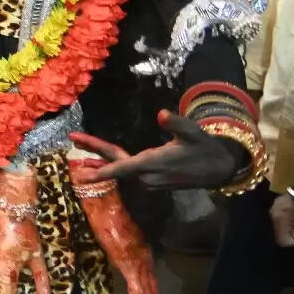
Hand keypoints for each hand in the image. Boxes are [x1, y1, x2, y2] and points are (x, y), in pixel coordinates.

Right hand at [68, 161, 157, 293]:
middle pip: (148, 277)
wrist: (102, 197)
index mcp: (136, 241)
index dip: (149, 282)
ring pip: (144, 282)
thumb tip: (116, 238)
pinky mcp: (126, 257)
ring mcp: (134, 253)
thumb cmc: (104, 205)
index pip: (146, 266)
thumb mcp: (113, 222)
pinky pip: (134, 281)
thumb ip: (118, 232)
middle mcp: (139, 249)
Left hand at [70, 109, 247, 190]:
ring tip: (80, 144)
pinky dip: (113, 163)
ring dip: (101, 156)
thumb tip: (162, 114)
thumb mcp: (195, 134)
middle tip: (73, 138)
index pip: (123, 167)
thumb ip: (178, 124)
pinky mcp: (152, 180)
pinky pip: (127, 170)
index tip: (83, 176)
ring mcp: (149, 180)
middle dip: (94, 151)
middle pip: (116, 162)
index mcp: (153, 163)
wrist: (220, 169)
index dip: (103, 172)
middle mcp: (148, 175)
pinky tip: (98, 161)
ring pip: (121, 166)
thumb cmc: (206, 148)